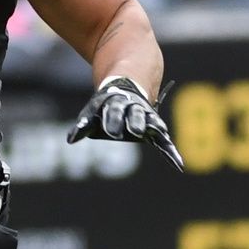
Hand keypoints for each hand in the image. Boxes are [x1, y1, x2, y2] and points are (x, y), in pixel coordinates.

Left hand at [67, 76, 184, 171]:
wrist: (128, 84)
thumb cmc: (105, 105)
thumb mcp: (92, 111)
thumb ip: (83, 125)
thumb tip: (70, 140)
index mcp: (116, 102)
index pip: (113, 110)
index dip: (112, 120)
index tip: (111, 132)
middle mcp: (133, 107)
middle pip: (135, 113)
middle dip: (135, 122)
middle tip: (135, 132)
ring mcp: (147, 115)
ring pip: (151, 121)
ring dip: (155, 129)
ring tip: (161, 136)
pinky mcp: (154, 126)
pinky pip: (163, 140)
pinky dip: (170, 151)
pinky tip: (177, 164)